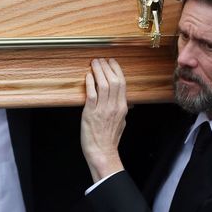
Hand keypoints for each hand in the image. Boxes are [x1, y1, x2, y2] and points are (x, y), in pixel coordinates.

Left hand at [81, 58, 126, 181]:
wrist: (102, 152)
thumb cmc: (110, 138)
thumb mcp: (122, 122)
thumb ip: (122, 109)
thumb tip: (124, 100)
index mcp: (122, 107)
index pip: (122, 83)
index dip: (116, 69)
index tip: (111, 61)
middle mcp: (114, 106)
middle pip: (113, 81)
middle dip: (106, 67)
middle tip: (100, 60)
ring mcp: (102, 110)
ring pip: (103, 85)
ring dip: (98, 71)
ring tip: (93, 64)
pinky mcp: (90, 113)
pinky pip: (91, 94)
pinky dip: (90, 83)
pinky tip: (88, 76)